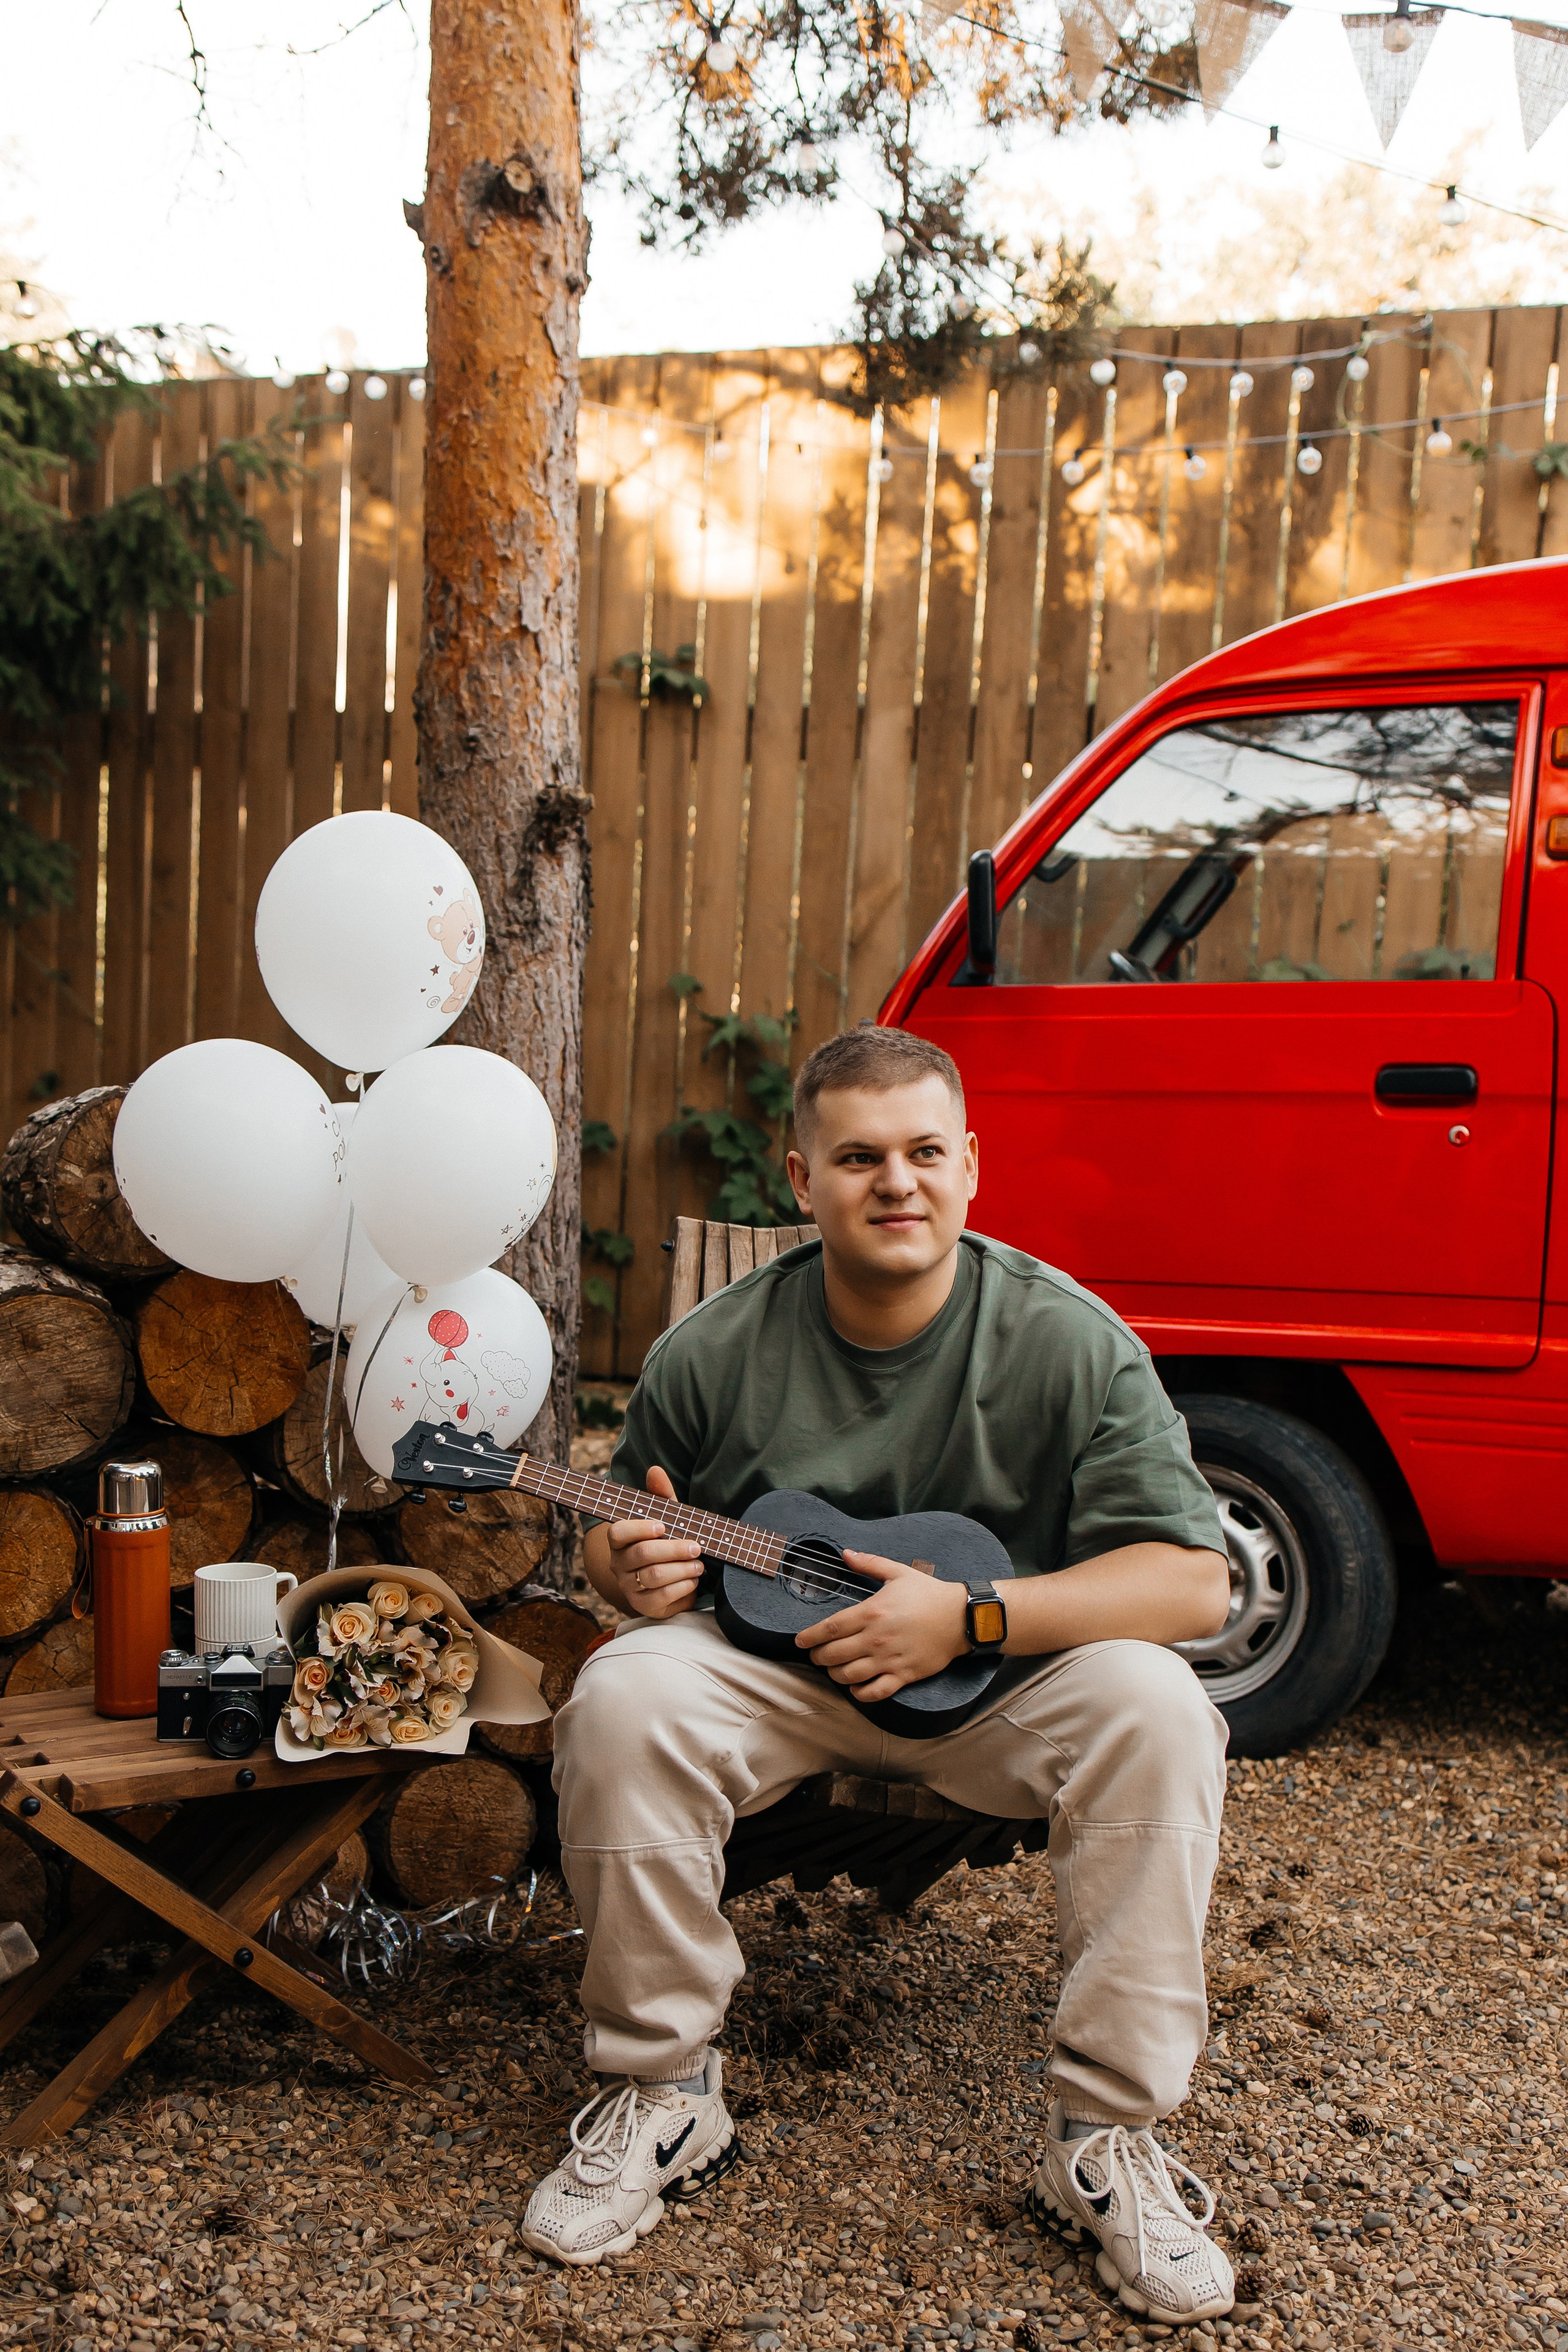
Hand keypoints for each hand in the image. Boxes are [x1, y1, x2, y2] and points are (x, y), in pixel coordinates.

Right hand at [603, 1466, 703, 1620]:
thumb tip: (655, 1469)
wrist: (670, 1582)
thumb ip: (661, 1496)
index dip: (640, 1528)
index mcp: (620, 1542)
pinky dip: (683, 1586)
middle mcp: (619, 1565)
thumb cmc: (667, 1544)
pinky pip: (662, 1596)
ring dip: (682, 1568)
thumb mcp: (668, 1519)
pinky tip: (693, 1580)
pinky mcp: (643, 1606)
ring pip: (653, 1576)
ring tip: (699, 1564)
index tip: (663, 1526)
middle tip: (696, 1546)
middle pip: (642, 1554)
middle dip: (674, 1549)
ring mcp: (629, 1587)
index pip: (618, 1533)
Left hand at [795, 1553, 968, 1702]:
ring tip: (833, 1670)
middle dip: (819, 1658)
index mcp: (871, 1612)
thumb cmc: (928, 1594)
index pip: (829, 1629)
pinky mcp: (903, 1675)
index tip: (800, 1642)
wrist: (960, 1617)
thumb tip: (846, 1554)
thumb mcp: (898, 1572)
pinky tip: (855, 1687)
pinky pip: (875, 1691)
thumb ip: (869, 1563)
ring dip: (835, 1675)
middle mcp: (875, 1638)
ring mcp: (889, 1659)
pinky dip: (860, 1693)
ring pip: (849, 1676)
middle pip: (833, 1655)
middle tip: (816, 1656)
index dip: (810, 1637)